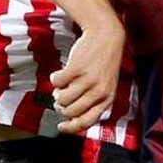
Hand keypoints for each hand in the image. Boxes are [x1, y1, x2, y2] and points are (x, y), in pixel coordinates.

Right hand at [51, 18, 125, 134]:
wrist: (106, 35)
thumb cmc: (104, 60)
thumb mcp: (106, 83)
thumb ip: (93, 99)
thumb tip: (69, 115)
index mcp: (107, 98)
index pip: (87, 121)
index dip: (71, 127)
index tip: (61, 127)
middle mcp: (99, 91)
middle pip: (70, 111)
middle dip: (61, 106)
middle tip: (59, 98)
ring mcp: (88, 80)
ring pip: (61, 99)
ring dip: (57, 93)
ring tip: (61, 85)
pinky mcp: (76, 69)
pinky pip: (56, 82)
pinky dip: (54, 78)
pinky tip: (60, 73)